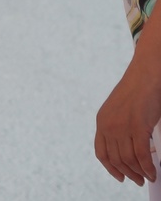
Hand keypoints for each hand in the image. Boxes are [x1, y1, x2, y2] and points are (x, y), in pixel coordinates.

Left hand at [95, 62, 160, 184]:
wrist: (145, 75)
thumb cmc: (136, 91)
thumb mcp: (119, 111)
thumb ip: (119, 128)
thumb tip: (129, 150)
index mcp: (101, 121)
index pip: (101, 153)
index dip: (111, 168)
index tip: (120, 176)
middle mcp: (108, 125)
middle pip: (116, 159)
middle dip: (128, 173)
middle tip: (139, 180)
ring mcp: (122, 126)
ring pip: (129, 160)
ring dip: (140, 172)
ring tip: (148, 177)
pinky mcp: (138, 127)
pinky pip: (142, 155)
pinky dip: (148, 167)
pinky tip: (153, 172)